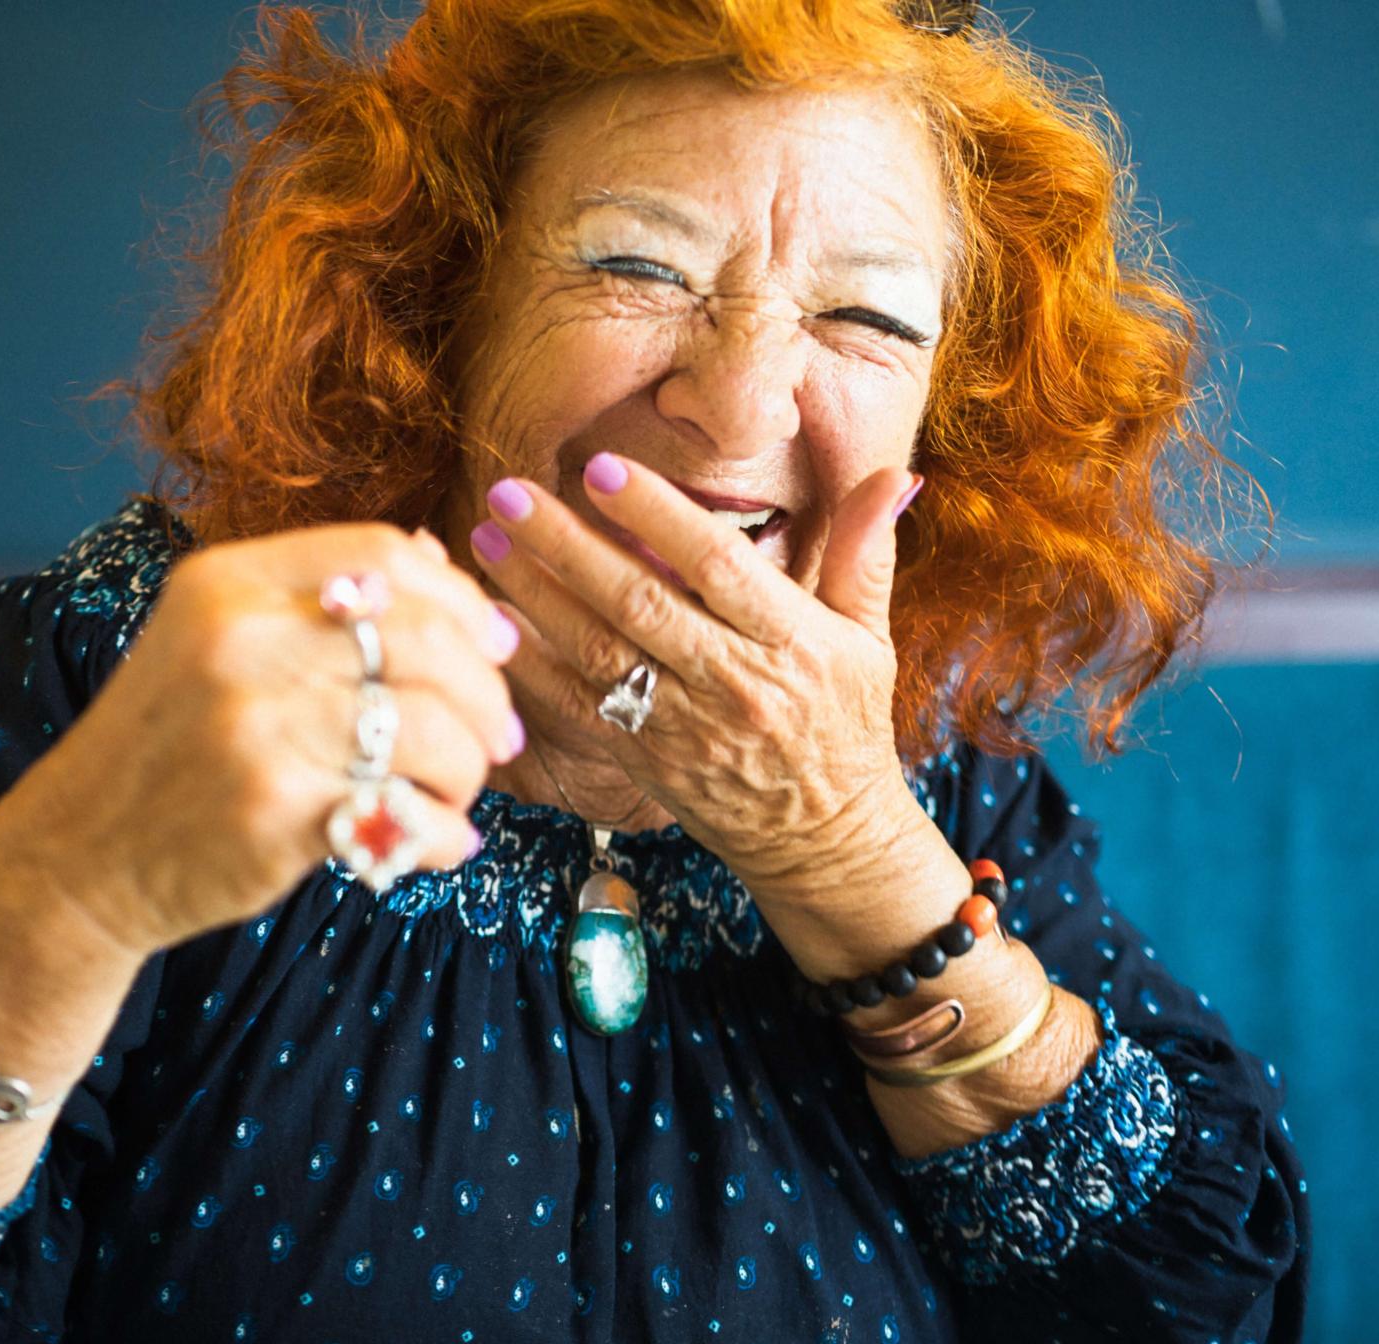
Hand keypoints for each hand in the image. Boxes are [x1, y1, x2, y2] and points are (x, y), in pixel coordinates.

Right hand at [0, 523, 521, 957]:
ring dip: (470, 769)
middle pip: (427, 642)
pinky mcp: (275, 811)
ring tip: (455, 793)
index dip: (462, 598)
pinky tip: (433, 840)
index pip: (386, 554)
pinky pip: (409, 814)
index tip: (493, 645)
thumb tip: (437, 556)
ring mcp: (257, 726)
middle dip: (485, 695)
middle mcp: (241, 642)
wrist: (79, 855)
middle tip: (497, 736)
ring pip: (433, 730)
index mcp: (226, 583)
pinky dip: (443, 833)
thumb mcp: (211, 640)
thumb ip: (315, 597)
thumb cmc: (167, 746)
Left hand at [468, 453, 925, 905]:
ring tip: (487, 540)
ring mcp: (684, 727)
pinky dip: (533, 669)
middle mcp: (734, 683)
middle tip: (510, 491)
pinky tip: (494, 623)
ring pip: (598, 652)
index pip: (717, 565)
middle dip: (567, 544)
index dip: (656, 515)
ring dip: (535, 594)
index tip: (601, 468)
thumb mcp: (869, 637)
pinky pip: (578, 712)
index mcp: (792, 642)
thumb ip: (864, 552)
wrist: (827, 839)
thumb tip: (892, 473)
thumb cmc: (845, 725)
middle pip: (640, 602)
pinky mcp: (645, 762)